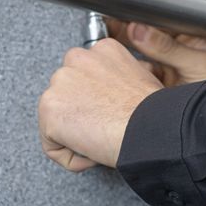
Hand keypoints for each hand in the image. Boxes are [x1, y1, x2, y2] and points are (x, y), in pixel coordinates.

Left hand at [38, 40, 166, 172]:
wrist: (150, 128)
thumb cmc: (156, 113)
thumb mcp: (143, 80)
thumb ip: (120, 80)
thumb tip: (116, 93)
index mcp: (103, 49)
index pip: (85, 76)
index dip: (97, 101)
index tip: (110, 114)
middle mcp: (77, 59)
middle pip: (66, 95)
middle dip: (82, 115)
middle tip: (106, 129)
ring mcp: (59, 83)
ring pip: (58, 120)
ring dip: (76, 136)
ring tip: (102, 140)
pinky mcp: (50, 110)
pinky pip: (52, 145)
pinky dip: (72, 156)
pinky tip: (93, 152)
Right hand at [108, 19, 205, 85]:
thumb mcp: (199, 62)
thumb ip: (168, 48)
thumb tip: (141, 31)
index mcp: (190, 40)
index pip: (158, 25)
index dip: (136, 21)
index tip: (117, 18)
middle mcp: (178, 55)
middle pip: (146, 42)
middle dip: (125, 37)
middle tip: (103, 31)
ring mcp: (171, 74)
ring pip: (141, 63)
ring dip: (125, 62)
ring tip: (108, 57)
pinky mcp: (164, 93)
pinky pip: (143, 83)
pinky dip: (131, 82)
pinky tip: (122, 79)